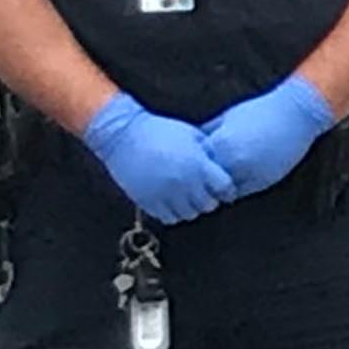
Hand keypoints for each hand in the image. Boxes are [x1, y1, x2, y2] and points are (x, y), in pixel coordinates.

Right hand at [82, 93, 240, 223]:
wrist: (122, 135)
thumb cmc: (160, 130)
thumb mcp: (192, 135)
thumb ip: (208, 153)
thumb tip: (222, 167)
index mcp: (197, 165)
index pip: (224, 188)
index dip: (227, 190)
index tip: (224, 189)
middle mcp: (183, 183)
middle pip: (208, 205)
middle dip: (209, 199)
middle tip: (205, 193)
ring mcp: (164, 194)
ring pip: (189, 215)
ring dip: (191, 208)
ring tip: (187, 197)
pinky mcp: (147, 201)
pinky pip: (168, 218)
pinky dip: (173, 212)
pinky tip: (171, 201)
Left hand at [197, 78, 338, 194]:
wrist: (296, 114)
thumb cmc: (261, 111)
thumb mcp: (228, 117)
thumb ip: (210, 131)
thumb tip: (192, 141)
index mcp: (220, 142)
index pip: (194, 163)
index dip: (193, 162)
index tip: (194, 160)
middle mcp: (232, 160)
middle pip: (205, 180)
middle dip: (203, 177)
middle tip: (203, 175)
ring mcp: (249, 172)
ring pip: (221, 190)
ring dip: (219, 186)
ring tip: (221, 177)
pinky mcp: (263, 180)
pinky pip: (240, 192)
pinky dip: (235, 188)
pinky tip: (237, 177)